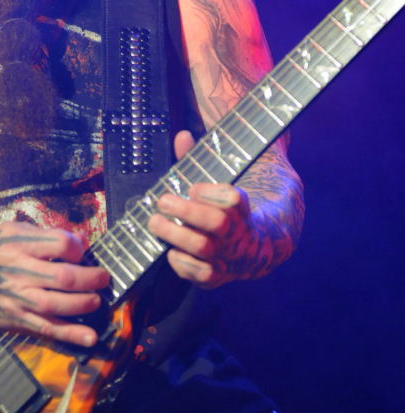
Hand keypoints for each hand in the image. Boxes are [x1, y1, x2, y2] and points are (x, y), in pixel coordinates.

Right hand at [0, 221, 109, 346]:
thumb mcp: (13, 230)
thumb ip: (46, 235)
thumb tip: (81, 242)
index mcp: (18, 244)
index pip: (59, 244)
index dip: (77, 247)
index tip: (82, 250)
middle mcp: (17, 272)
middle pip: (62, 277)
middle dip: (89, 278)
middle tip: (103, 277)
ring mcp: (17, 298)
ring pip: (55, 305)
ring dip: (83, 304)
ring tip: (96, 300)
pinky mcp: (16, 319)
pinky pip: (46, 328)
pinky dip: (70, 334)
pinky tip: (90, 338)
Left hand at [148, 131, 258, 287]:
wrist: (257, 249)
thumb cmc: (228, 210)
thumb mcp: (219, 185)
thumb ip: (199, 162)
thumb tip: (182, 136)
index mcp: (244, 208)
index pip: (234, 199)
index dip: (211, 192)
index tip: (193, 187)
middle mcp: (239, 234)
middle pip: (217, 223)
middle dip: (186, 211)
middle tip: (163, 201)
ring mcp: (229, 257)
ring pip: (203, 248)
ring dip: (175, 234)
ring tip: (155, 221)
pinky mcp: (217, 277)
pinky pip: (198, 274)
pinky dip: (181, 262)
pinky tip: (169, 250)